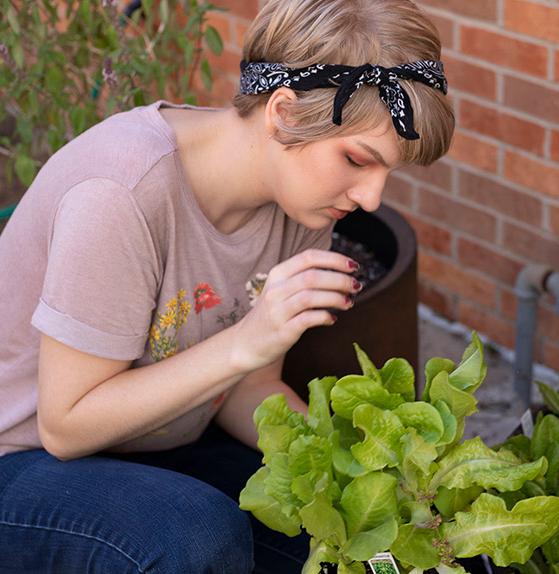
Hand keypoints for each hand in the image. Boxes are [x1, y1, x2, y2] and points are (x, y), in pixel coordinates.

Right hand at [231, 249, 361, 371]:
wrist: (246, 343)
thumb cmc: (272, 314)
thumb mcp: (282, 289)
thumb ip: (305, 279)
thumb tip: (342, 273)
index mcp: (278, 274)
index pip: (309, 257)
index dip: (334, 259)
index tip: (353, 266)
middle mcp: (276, 290)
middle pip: (313, 276)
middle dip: (340, 280)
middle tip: (357, 286)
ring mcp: (277, 311)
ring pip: (310, 296)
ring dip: (335, 298)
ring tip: (349, 302)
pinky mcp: (282, 331)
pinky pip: (308, 319)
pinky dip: (325, 317)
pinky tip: (332, 318)